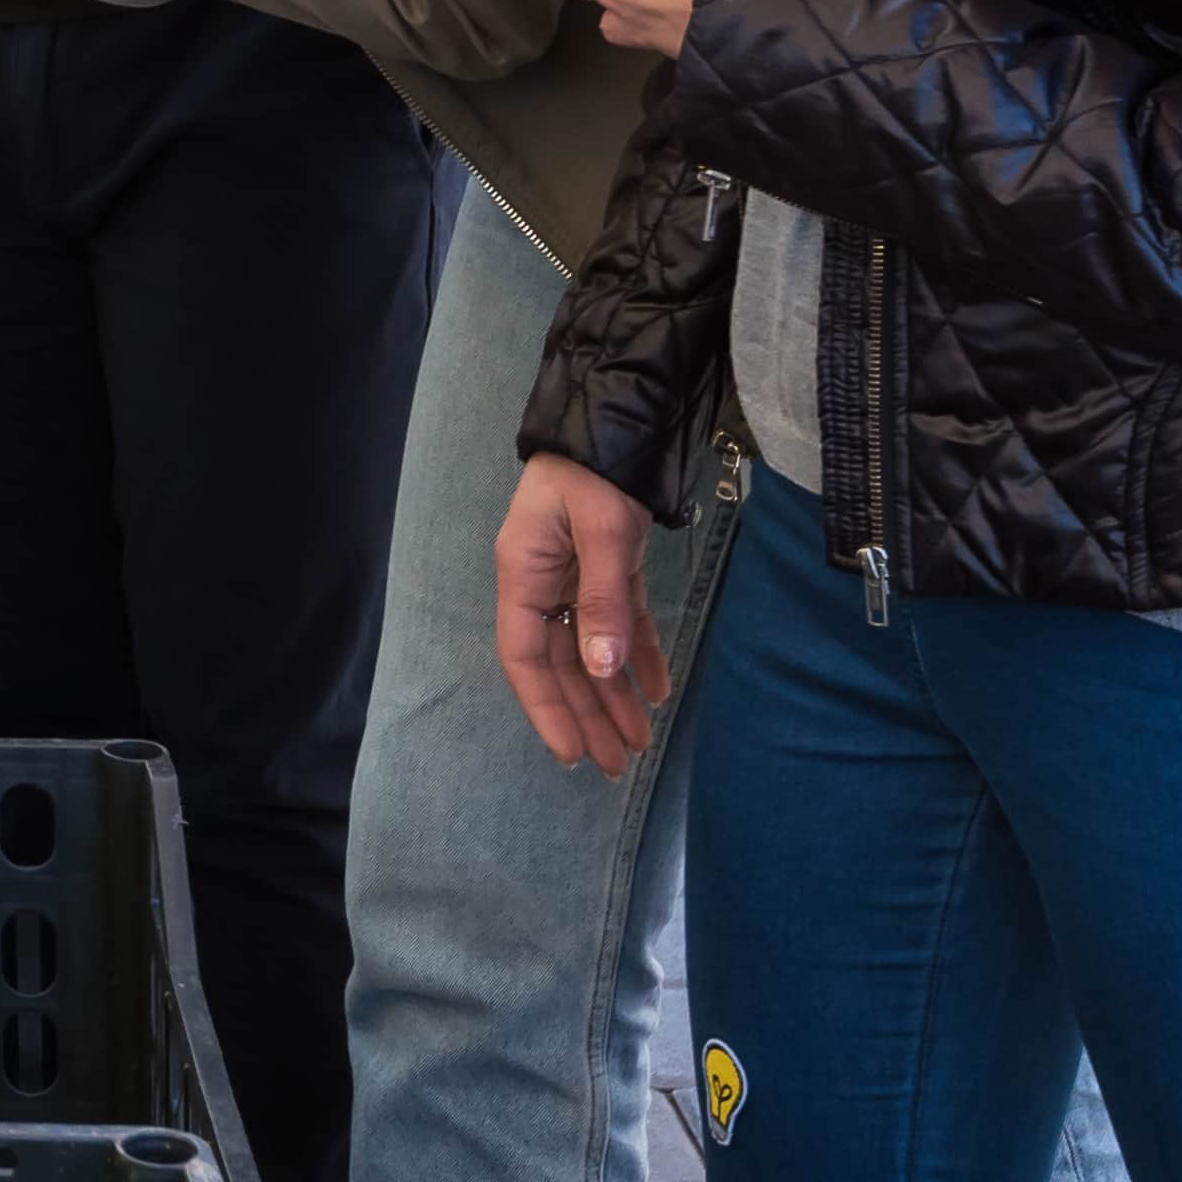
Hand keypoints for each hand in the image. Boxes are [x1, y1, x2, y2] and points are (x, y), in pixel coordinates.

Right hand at [495, 451, 666, 773]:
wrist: (614, 415)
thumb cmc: (595, 472)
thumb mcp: (602, 531)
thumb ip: (603, 600)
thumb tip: (604, 670)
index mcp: (524, 575)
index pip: (527, 657)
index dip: (547, 709)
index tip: (571, 753)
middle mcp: (542, 582)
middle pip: (562, 663)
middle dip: (587, 715)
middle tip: (615, 765)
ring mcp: (574, 575)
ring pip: (592, 649)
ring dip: (613, 695)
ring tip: (638, 741)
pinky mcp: (607, 565)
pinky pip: (620, 622)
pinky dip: (637, 655)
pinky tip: (658, 690)